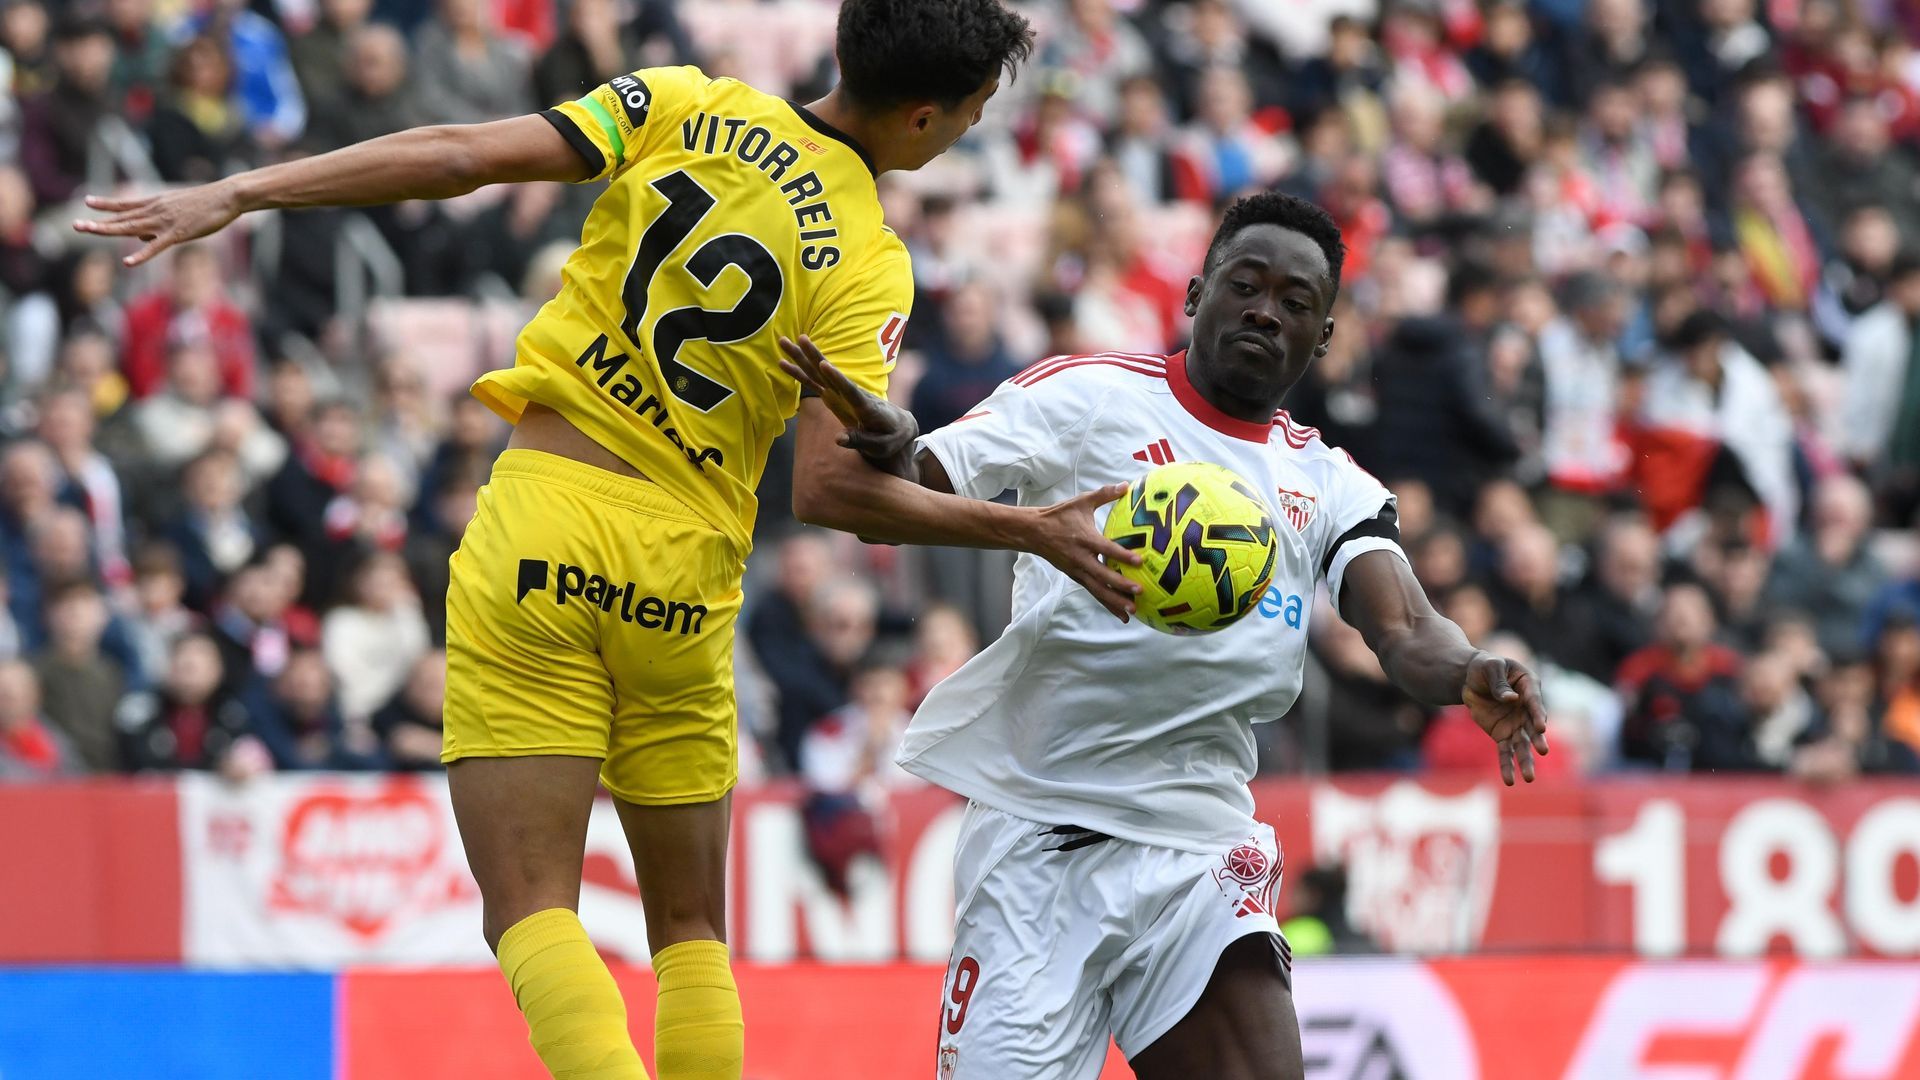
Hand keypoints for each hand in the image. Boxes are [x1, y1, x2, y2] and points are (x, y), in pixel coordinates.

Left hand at [73, 181, 244, 266]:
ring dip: (107, 230)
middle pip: (122, 217)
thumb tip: (144, 237)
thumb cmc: (209, 202)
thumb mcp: (181, 208)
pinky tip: (128, 262)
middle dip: (98, 222)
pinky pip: (156, 247)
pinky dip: (141, 255)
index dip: (106, 203)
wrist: (227, 196)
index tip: (87, 201)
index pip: (126, 204)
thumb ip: (161, 221)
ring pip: (131, 228)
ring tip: (87, 231)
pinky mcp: (178, 234)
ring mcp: (165, 222)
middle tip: (76, 225)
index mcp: (157, 203)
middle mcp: (156, 210)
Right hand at [779, 335, 919, 479]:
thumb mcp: (879, 446)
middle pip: (828, 372)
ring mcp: (840, 392)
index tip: (825, 365)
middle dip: (813, 356)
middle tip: (798, 338)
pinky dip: (799, 373)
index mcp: (865, 405)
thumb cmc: (890, 437)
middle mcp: (851, 393)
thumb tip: (838, 439)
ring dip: (800, 357)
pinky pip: (813, 383)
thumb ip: (859, 440)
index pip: (850, 389)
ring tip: (784, 342)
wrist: (897, 426)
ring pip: (817, 372)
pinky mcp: (833, 396)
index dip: (837, 378)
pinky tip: (783, 364)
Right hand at [1025, 483, 1143, 621]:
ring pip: (1098, 589)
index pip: (1106, 549)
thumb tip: (1126, 485)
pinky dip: (1107, 603)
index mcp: (1084, 539)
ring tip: (1132, 611)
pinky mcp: (1075, 577)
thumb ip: (1105, 494)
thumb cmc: (1060, 516)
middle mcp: (1080, 558)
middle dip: (1120, 585)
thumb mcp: (1081, 502)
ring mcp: (1076, 570)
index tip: (1139, 561)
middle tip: (1139, 591)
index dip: (1122, 556)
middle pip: (1102, 575)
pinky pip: (1094, 592)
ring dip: (1114, 601)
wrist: (1033, 532)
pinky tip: (1121, 614)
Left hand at [1461, 652, 1549, 784]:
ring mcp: (1517, 723)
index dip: (1538, 714)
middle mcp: (1527, 708)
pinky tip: (1509, 781)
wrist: (1472, 678)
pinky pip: (1505, 752)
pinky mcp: (1503, 734)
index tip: (1541, 728)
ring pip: (1522, 744)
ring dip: (1525, 761)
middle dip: (1537, 739)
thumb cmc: (1485, 667)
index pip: (1534, 702)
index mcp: (1528, 686)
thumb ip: (1499, 682)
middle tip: (1543, 750)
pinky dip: (1507, 766)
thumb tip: (1510, 699)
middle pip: (1533, 726)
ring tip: (1529, 778)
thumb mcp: (1490, 666)